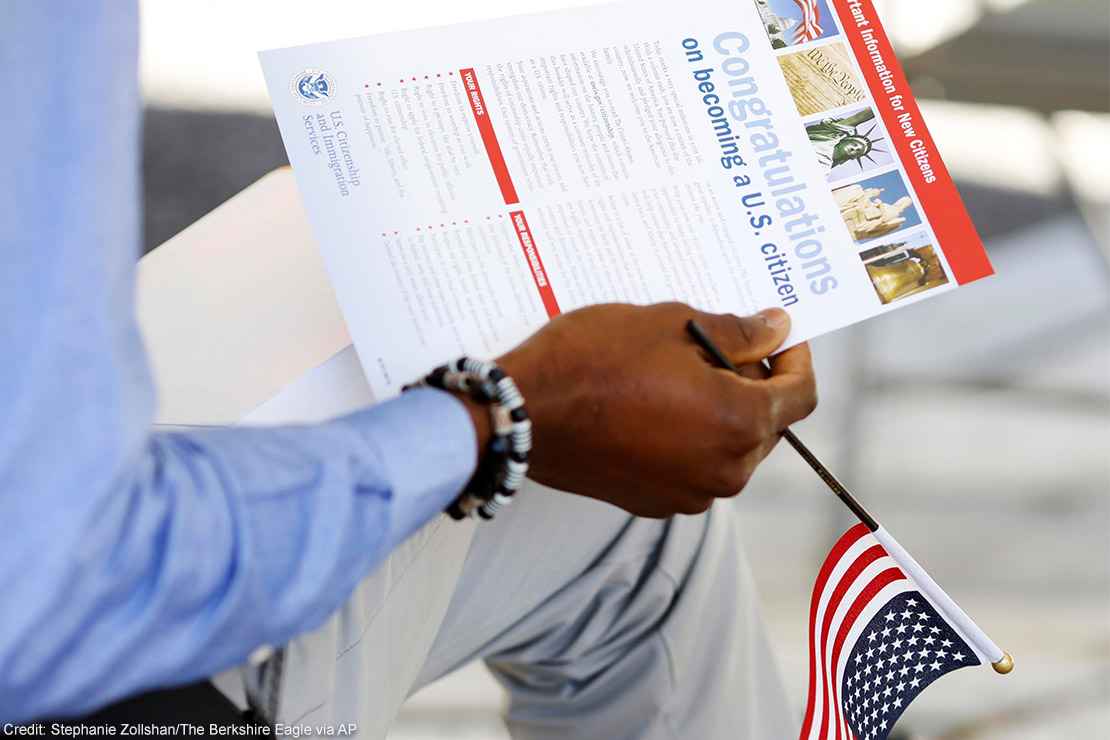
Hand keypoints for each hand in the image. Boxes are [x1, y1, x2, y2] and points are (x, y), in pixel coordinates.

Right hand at [489, 302, 816, 517]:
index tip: (777, 336)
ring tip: (676, 374)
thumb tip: (775, 330)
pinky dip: (688, 439)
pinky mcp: (654, 502)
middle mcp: (725, 471)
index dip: (795, 358)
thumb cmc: (592, 363)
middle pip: (766, 424)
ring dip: (718, 412)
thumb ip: (736, 332)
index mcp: (740, 424)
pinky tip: (653, 407)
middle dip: (752, 384)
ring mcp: (689, 493)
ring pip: (729, 448)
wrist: (522, 415)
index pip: (801, 395)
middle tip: (715, 346)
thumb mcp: (671, 325)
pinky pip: (692, 467)